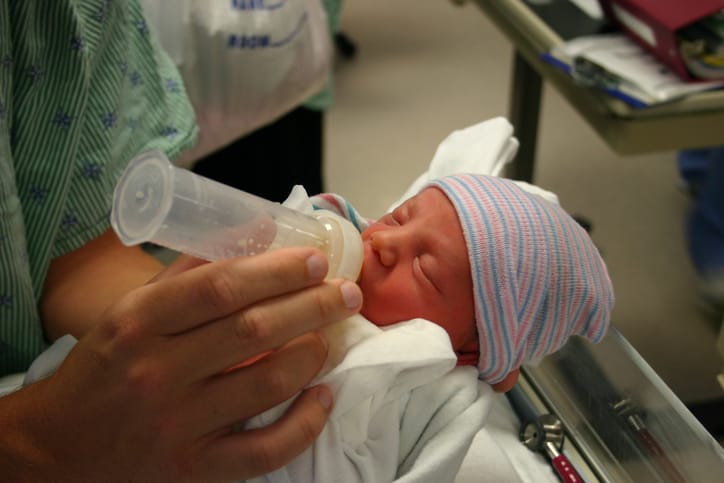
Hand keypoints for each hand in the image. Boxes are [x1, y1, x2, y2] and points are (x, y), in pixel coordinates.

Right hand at [0, 247, 361, 481]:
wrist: (57, 447)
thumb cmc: (104, 367)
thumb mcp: (130, 310)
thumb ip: (187, 274)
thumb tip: (252, 235)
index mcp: (139, 322)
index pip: (221, 287)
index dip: (277, 270)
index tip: (315, 261)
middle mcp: (157, 371)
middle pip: (253, 330)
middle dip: (313, 305)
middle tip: (346, 292)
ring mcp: (177, 424)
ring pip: (267, 384)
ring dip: (313, 355)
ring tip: (331, 336)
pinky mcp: (192, 468)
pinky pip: (263, 451)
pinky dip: (303, 424)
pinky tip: (322, 398)